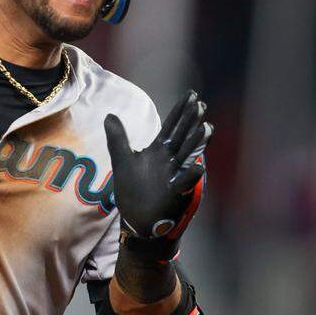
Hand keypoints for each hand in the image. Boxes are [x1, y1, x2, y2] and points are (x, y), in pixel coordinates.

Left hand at [104, 90, 211, 262]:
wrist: (137, 220)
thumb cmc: (133, 191)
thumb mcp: (123, 161)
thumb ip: (118, 138)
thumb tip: (109, 114)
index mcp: (159, 151)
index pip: (171, 126)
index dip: (180, 111)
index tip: (191, 94)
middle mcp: (170, 161)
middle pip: (182, 137)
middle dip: (191, 122)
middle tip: (200, 104)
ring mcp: (174, 176)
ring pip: (188, 157)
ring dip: (196, 143)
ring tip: (206, 128)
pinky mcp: (174, 194)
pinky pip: (185, 184)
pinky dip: (191, 176)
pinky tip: (198, 166)